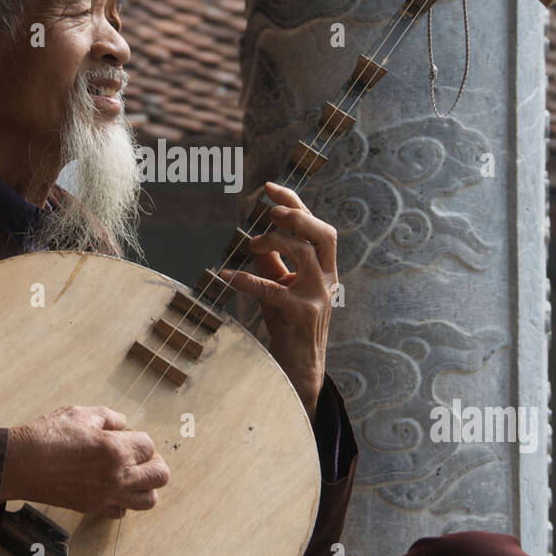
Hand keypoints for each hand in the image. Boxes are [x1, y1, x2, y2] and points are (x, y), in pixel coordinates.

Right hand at [0, 405, 169, 518]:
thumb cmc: (47, 436)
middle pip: (160, 475)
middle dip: (153, 461)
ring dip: (145, 485)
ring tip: (131, 473)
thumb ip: (110, 418)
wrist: (20, 464)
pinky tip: (111, 486)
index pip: (150, 446)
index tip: (126, 436)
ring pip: (148, 499)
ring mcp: (106, 495)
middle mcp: (117, 476)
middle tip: (137, 455)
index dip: (139, 438)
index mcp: (116, 450)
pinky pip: (122, 511)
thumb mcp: (80, 413)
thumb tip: (124, 424)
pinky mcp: (93, 507)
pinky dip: (123, 501)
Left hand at [219, 182, 337, 418]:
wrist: (299, 366)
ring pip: (303, 253)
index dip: (294, 204)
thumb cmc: (288, 322)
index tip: (269, 188)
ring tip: (250, 245)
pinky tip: (227, 275)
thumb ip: (272, 262)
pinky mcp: (302, 314)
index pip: (315, 227)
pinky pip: (272, 289)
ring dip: (273, 242)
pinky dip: (247, 280)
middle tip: (267, 213)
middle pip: (322, 233)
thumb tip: (251, 235)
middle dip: (295, 216)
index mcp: (325, 268)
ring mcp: (318, 296)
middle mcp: (327, 278)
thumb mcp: (280, 286)